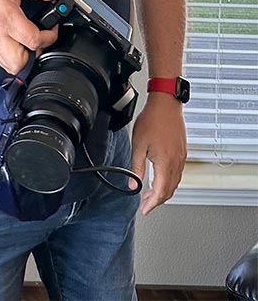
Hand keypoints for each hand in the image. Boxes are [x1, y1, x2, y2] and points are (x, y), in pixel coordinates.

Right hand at [0, 0, 63, 73]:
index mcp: (7, 17)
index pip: (32, 40)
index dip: (49, 37)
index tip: (51, 27)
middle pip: (19, 63)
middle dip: (35, 54)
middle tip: (39, 38)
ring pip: (10, 66)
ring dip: (24, 59)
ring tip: (28, 41)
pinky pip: (2, 61)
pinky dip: (13, 57)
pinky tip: (17, 43)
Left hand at [129, 93, 187, 214]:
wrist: (166, 105)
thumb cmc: (152, 121)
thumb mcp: (138, 146)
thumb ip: (136, 168)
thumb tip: (133, 184)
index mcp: (166, 162)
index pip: (162, 191)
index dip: (153, 203)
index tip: (145, 209)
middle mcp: (177, 161)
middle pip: (170, 189)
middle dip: (158, 200)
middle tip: (146, 204)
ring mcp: (181, 157)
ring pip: (175, 182)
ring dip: (163, 191)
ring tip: (150, 194)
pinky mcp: (182, 152)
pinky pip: (177, 173)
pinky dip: (168, 181)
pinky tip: (159, 179)